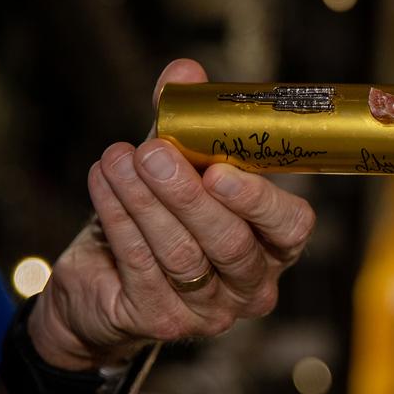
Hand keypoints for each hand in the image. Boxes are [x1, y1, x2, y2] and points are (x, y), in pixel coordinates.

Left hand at [29, 59, 315, 369]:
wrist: (105, 286)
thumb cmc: (161, 219)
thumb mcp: (180, 169)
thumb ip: (187, 124)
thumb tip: (184, 72)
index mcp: (275, 246)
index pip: (290, 227)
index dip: (259, 201)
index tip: (221, 169)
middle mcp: (251, 286)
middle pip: (230, 244)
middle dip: (187, 195)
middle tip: (154, 151)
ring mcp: (208, 311)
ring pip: (180, 254)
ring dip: (144, 201)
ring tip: (117, 159)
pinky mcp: (159, 321)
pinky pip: (140, 266)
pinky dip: (118, 219)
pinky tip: (103, 182)